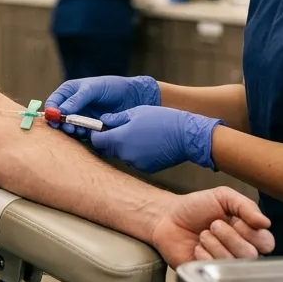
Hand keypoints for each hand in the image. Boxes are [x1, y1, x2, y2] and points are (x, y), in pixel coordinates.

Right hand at [45, 75, 160, 138]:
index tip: (55, 117)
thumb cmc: (112, 87)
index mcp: (70, 91)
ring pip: (69, 127)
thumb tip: (60, 111)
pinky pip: (81, 134)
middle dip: (61, 123)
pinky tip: (86, 133)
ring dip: (71, 130)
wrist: (133, 97)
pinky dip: (81, 135)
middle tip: (68, 127)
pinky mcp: (90, 128)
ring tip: (78, 130)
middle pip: (58, 117)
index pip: (54, 102)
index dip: (52, 110)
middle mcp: (73, 105)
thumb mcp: (93, 88)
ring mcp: (81, 117)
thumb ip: (77, 98)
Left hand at [89, 106, 223, 172]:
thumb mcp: (136, 112)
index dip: (96, 134)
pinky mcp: (147, 168)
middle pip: (108, 149)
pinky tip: (147, 143)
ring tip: (137, 134)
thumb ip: (116, 118)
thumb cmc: (162, 119)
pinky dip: (136, 153)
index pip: (96, 141)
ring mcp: (136, 163)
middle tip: (118, 129)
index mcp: (120, 139)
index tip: (99, 128)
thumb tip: (103, 120)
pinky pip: (135, 160)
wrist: (187, 136)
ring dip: (124, 147)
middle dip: (109, 140)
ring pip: (122, 155)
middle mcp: (125, 155)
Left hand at [150, 187, 274, 266]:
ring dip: (215, 244)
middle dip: (229, 236)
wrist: (167, 218)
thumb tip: (265, 222)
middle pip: (251, 254)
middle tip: (213, 225)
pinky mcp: (209, 274)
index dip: (251, 232)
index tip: (234, 220)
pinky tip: (197, 248)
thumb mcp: (222, 197)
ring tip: (203, 235)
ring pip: (234, 263)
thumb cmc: (196, 207)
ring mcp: (225, 265)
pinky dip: (204, 255)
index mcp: (248, 234)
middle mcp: (240, 252)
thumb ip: (246, 206)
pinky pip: (216, 271)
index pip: (266, 242)